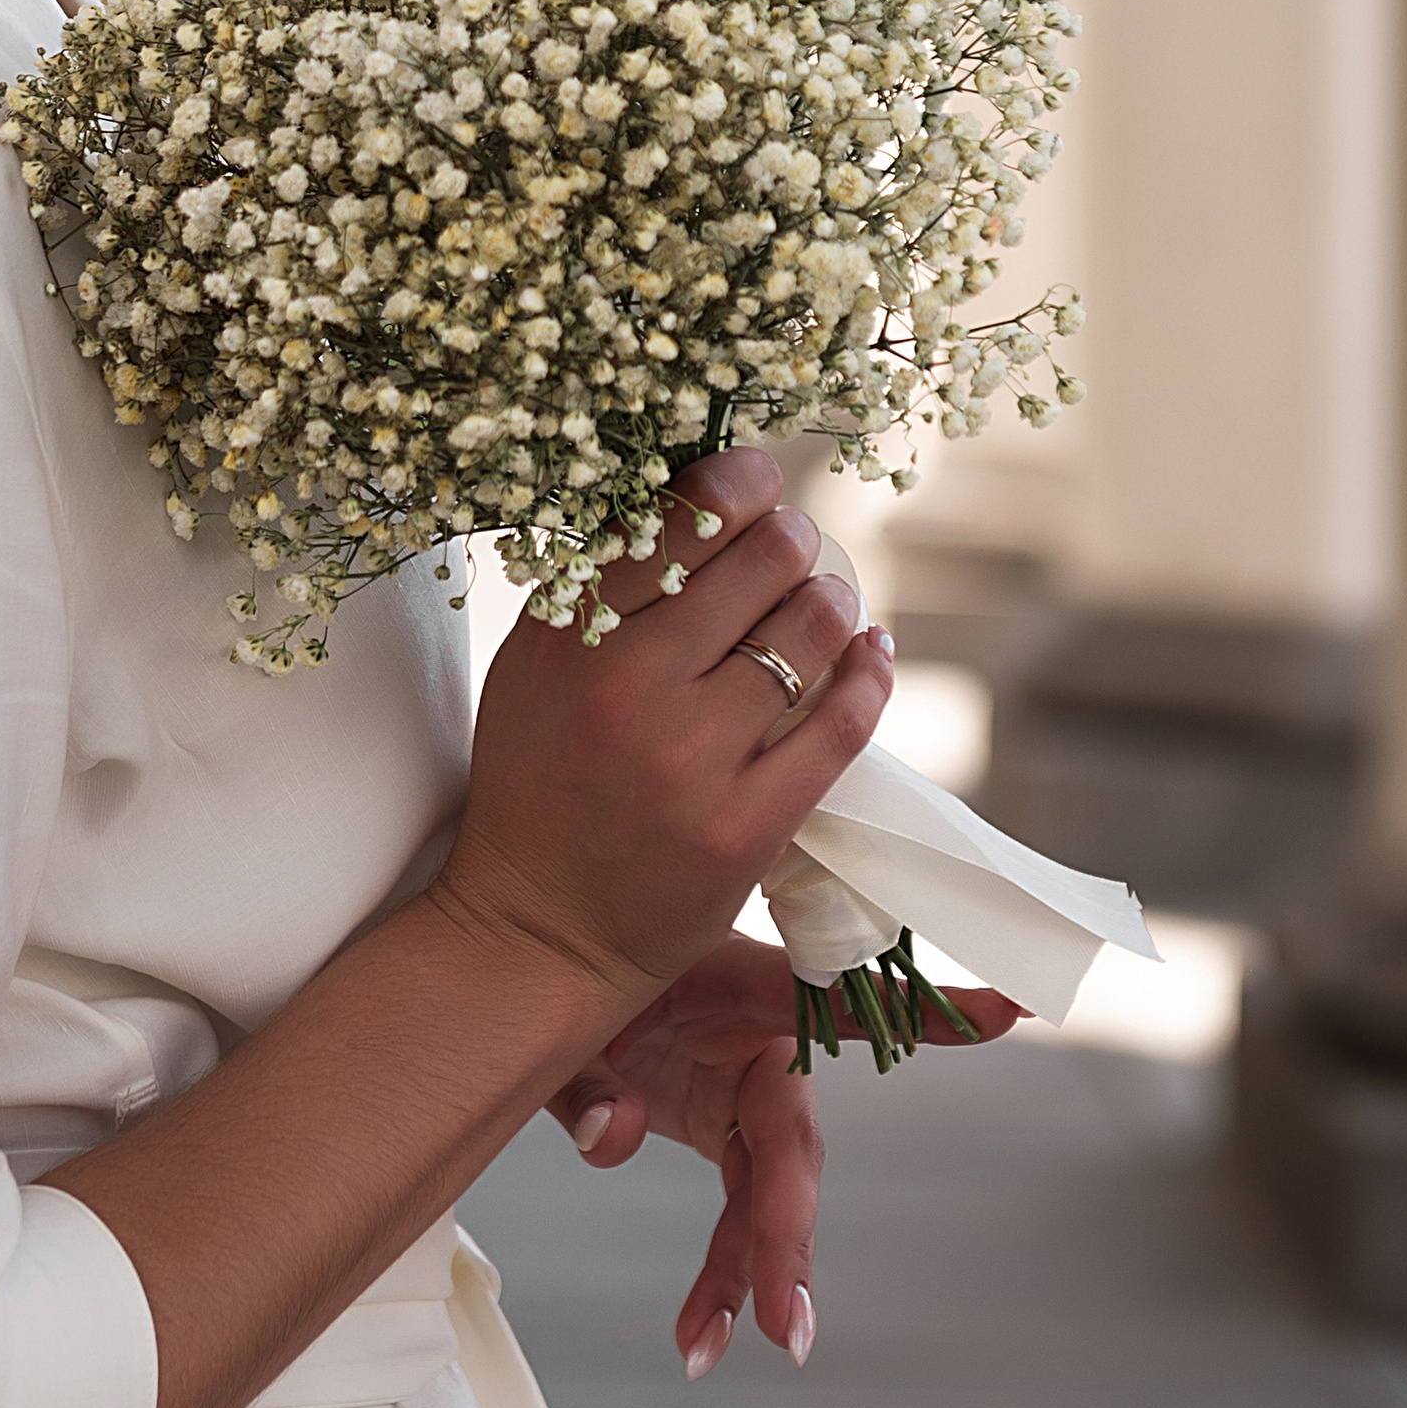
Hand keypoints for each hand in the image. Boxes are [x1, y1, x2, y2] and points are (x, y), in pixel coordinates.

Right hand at [438, 451, 894, 1015]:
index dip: (736, 479)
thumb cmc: (540, 786)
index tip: (757, 478)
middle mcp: (626, 686)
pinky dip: (870, 673)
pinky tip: (870, 652)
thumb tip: (692, 497)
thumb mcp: (536, 671)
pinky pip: (843, 724)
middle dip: (794, 540)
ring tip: (830, 601)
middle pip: (760, 559)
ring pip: (809, 630)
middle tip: (795, 548)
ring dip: (835, 600)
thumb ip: (598, 589)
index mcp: (567, 637)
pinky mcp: (747, 826)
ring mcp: (690, 758)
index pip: (676, 517)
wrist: (538, 929)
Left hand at [547, 937, 1030, 1370]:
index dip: (922, 1012)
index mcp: (738, 986)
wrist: (540, 958)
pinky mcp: (723, 1122)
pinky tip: (698, 1336)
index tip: (1007, 1014)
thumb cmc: (564, 958)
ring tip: (709, 1345)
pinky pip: (737, 1206)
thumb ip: (589, 1074)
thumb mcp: (567, 1010)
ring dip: (750, 1274)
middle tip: (785, 1318)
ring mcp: (744, 1088)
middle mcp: (758, 1041)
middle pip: (793, 1145)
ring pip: (770, 1192)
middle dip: (787, 1235)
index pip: (836, 999)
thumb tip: (620, 1136)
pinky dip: (721, 1272)